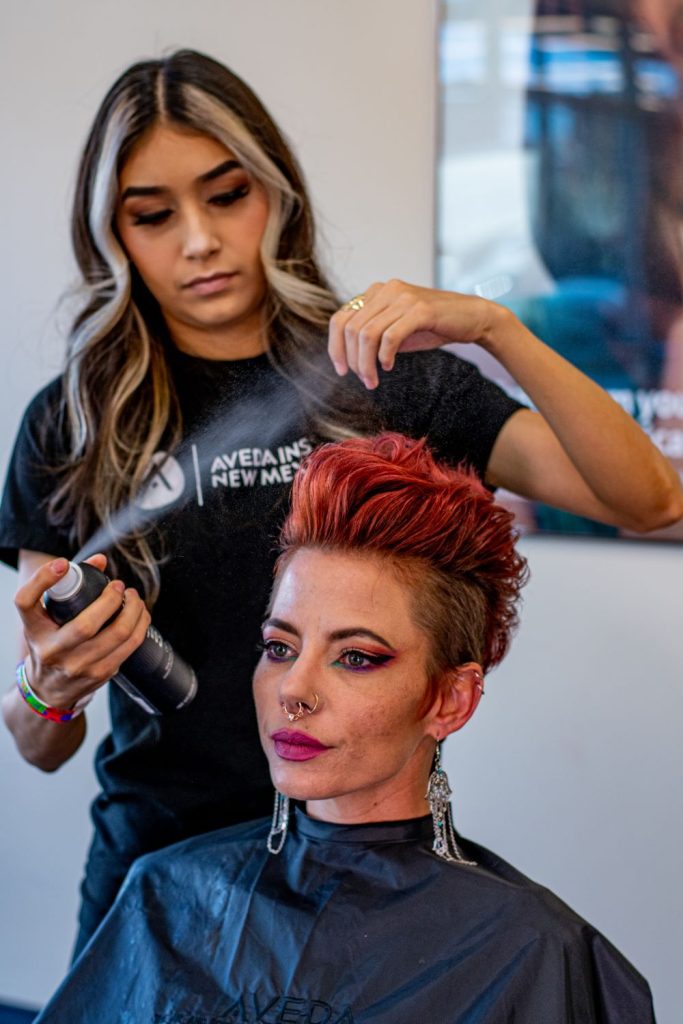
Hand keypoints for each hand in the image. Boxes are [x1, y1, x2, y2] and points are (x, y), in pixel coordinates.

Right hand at [15, 554, 150, 711]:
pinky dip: (140, 626)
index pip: (26, 602)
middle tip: (119, 586)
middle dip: (111, 599)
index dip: (43, 579)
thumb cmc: (49, 643)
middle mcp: (53, 651)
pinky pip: (129, 647)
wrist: (49, 688)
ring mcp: (78, 666)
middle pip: (86, 624)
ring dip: (134, 610)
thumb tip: (100, 560)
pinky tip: (139, 615)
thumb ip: (67, 585)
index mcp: (35, 631)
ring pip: (117, 634)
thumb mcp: (46, 617)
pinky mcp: (101, 673)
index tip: (62, 564)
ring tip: (134, 598)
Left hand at [328, 279, 496, 388]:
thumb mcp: (396, 328)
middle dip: (352, 361)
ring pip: (367, 334)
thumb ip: (373, 335)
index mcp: (376, 292)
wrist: (472, 317)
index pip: (340, 319)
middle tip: (364, 380)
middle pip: (350, 329)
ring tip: (373, 380)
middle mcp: (386, 290)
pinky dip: (384, 356)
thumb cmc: (433, 326)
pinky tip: (389, 366)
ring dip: (366, 364)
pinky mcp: (420, 310)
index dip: (335, 348)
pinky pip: (390, 337)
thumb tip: (348, 358)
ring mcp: (403, 298)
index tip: (342, 371)